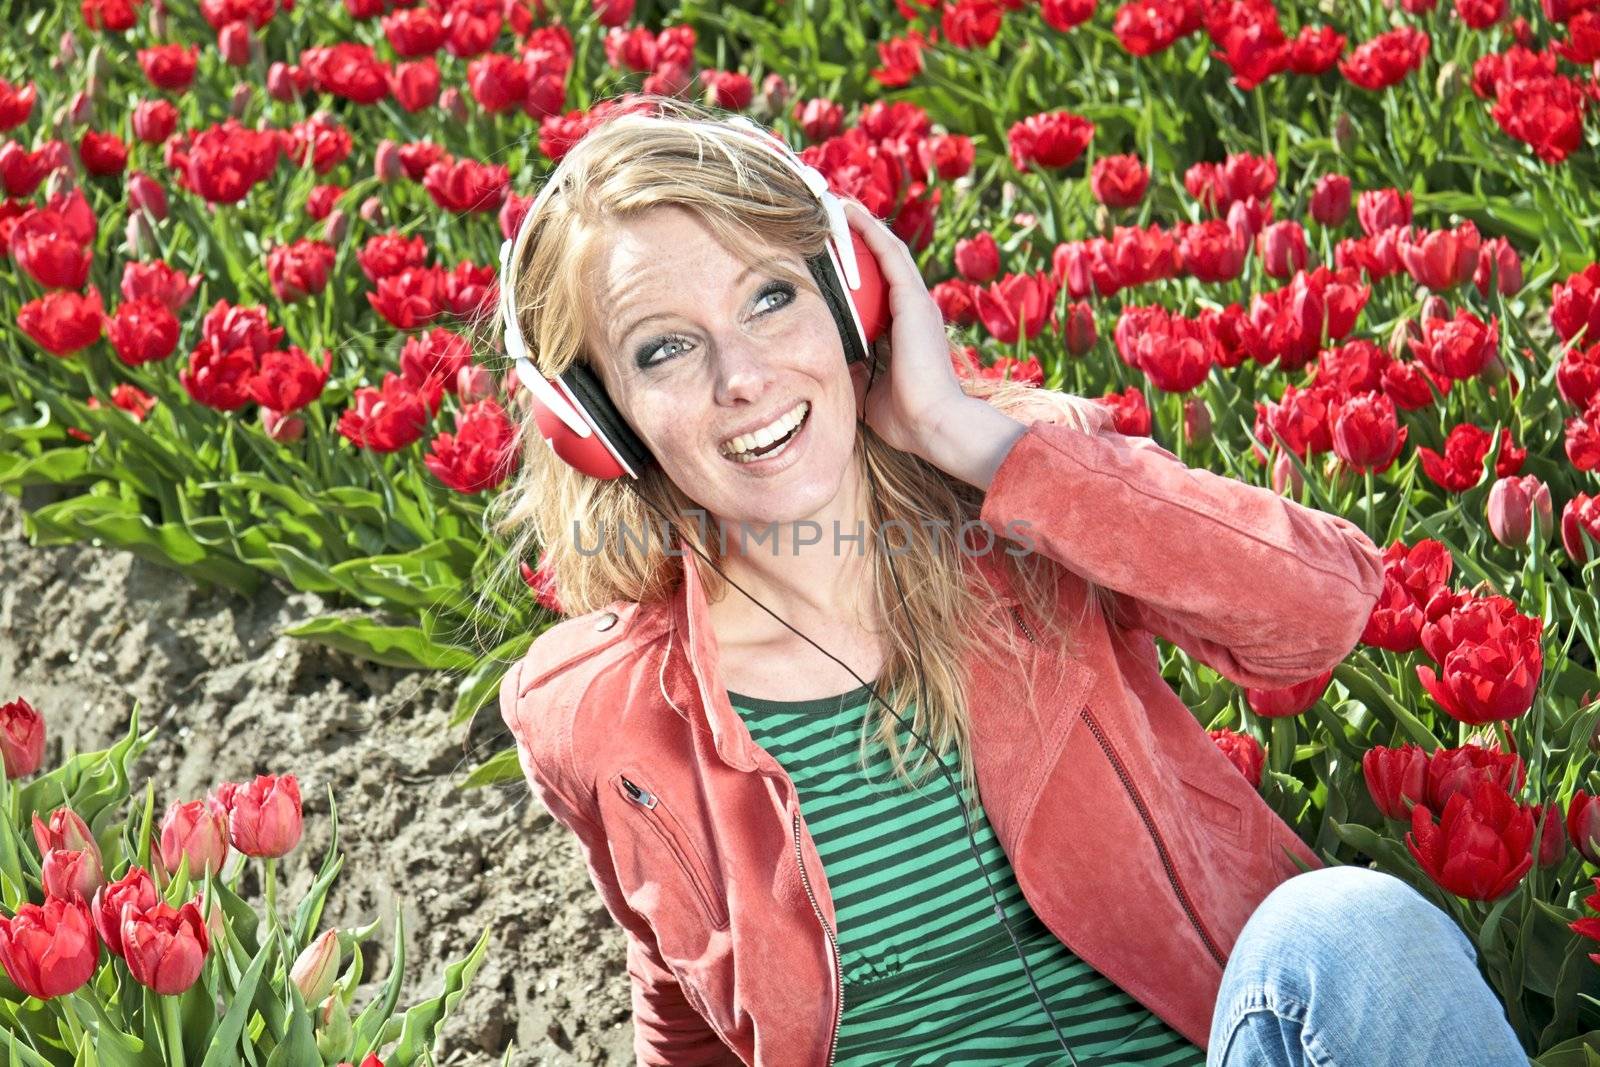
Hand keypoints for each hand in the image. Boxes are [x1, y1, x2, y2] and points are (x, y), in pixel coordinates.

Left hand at [840, 199, 971, 462]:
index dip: (859, 270)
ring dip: (863, 226)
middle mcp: (915, 310)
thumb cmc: (905, 417)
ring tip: (837, 205)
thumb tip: (828, 363)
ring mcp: (918, 302)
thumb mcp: (867, 391)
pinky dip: (869, 231)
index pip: (879, 290)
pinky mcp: (915, 299)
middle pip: (884, 263)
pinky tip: (849, 213)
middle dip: (860, 239)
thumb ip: (852, 372)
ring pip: (887, 251)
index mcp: (907, 331)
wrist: (933, 423)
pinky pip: (890, 254)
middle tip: (832, 218)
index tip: (834, 255)